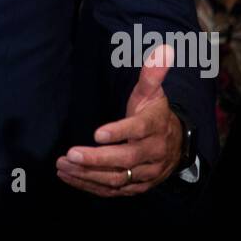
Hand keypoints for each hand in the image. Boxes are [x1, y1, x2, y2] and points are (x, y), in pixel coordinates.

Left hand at [56, 44, 182, 196]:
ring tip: (63, 165)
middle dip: (97, 159)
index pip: (139, 130)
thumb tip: (162, 49)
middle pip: (126, 159)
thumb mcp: (152, 93)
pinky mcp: (137, 187)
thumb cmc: (155, 114)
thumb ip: (152, 73)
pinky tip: (69, 177)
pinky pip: (113, 190)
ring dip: (88, 174)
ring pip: (117, 178)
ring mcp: (145, 173)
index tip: (97, 133)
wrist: (176, 146)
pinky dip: (90, 186)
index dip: (120, 132)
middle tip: (71, 154)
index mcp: (155, 126)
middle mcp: (153, 153)